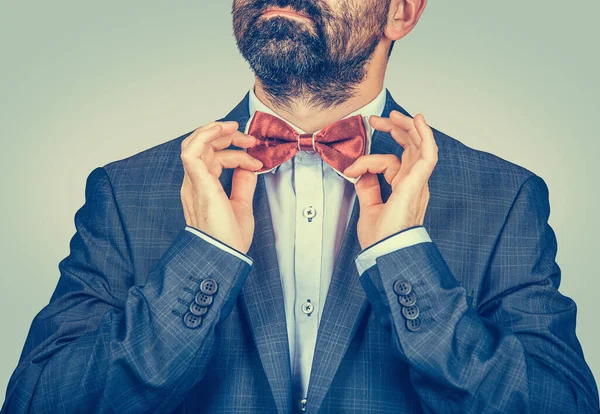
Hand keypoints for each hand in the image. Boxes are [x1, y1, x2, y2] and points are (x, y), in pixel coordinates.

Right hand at [180, 121, 263, 253]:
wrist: (225, 256)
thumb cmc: (229, 239)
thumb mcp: (241, 205)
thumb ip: (242, 184)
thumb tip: (248, 168)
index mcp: (203, 188)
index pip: (212, 158)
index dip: (234, 152)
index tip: (255, 158)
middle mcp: (194, 183)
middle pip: (204, 147)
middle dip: (227, 137)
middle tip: (250, 140)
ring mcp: (194, 183)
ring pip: (195, 143)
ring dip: (217, 131)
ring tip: (238, 131)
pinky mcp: (198, 184)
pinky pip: (191, 151)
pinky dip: (205, 135)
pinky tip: (222, 129)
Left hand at [343, 111, 437, 250]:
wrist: (385, 253)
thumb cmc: (382, 239)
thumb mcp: (369, 207)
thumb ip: (368, 188)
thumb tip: (361, 172)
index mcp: (405, 189)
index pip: (393, 161)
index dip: (371, 158)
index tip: (352, 167)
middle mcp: (414, 184)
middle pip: (411, 148)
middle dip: (396, 130)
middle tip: (378, 120)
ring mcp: (418, 183)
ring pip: (419, 146)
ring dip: (407, 127)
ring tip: (393, 115)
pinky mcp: (416, 183)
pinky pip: (427, 154)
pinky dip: (424, 136)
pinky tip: (417, 121)